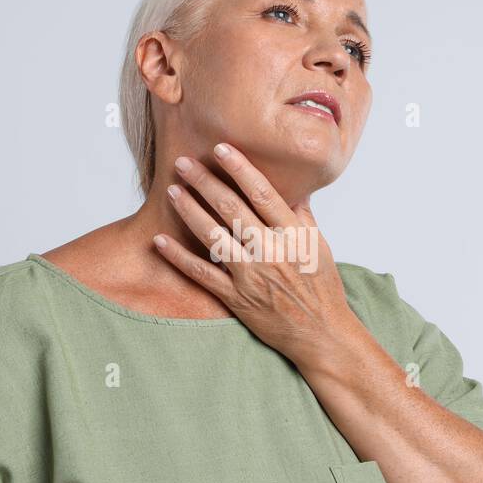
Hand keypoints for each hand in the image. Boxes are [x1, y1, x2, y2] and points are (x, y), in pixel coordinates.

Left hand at [153, 142, 359, 368]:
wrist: (321, 334)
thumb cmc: (322, 287)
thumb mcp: (319, 246)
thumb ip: (302, 215)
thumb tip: (294, 185)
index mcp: (294, 234)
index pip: (263, 193)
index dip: (239, 168)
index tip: (221, 149)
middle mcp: (272, 251)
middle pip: (231, 208)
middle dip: (204, 182)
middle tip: (183, 162)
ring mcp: (252, 276)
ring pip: (212, 237)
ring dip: (189, 211)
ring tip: (171, 191)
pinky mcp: (237, 298)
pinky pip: (202, 274)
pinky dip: (179, 257)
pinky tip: (160, 241)